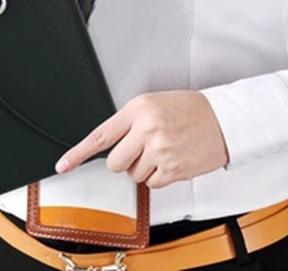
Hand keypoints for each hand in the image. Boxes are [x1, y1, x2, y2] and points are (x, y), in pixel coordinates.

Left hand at [54, 91, 229, 188]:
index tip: (63, 165)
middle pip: (115, 163)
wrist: (224, 120)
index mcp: (138, 109)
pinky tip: (171, 159)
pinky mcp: (174, 170)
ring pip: (133, 175)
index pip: (100, 135)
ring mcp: (160, 151)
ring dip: (143, 167)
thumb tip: (109, 143)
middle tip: (140, 148)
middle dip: (124, 160)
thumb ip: (129, 121)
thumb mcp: (152, 103)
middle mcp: (147, 130)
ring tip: (162, 149)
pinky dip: (158, 176)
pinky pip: (152, 183)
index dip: (78, 153)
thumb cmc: (188, 109)